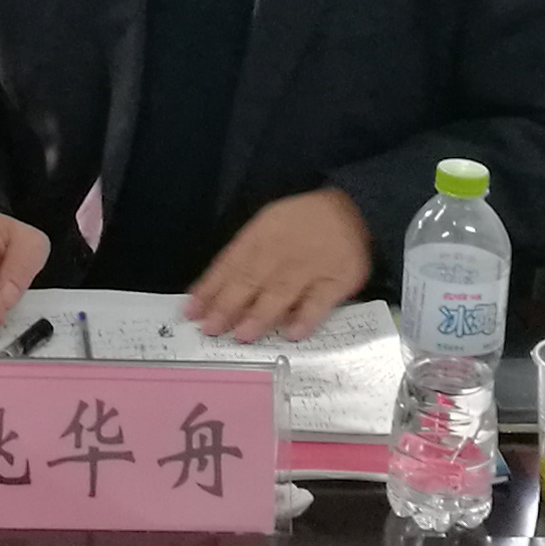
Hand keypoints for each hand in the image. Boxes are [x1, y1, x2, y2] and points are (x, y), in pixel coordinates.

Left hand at [186, 187, 371, 342]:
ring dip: (260, 314)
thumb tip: (214, 293)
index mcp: (261, 236)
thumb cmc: (300, 224)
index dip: (210, 288)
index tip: (191, 311)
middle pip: (251, 279)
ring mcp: (311, 267)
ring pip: (281, 291)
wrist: (352, 211)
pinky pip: (321, 300)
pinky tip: (292, 333)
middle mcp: (282, 252)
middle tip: (210, 328)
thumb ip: (244, 257)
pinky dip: (306, 316)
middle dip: (228, 304)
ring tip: (243, 334)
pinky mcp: (338, 280)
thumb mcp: (266, 227)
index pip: (230, 263)